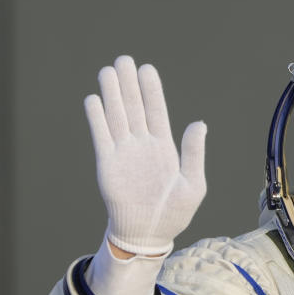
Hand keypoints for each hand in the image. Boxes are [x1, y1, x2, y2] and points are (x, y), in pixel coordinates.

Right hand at [84, 55, 206, 255]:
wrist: (149, 234)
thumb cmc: (174, 212)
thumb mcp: (193, 184)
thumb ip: (194, 153)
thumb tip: (199, 123)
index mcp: (164, 148)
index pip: (156, 112)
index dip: (151, 91)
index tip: (147, 69)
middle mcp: (142, 145)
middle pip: (134, 108)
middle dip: (129, 85)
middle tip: (124, 60)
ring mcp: (124, 153)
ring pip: (116, 117)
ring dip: (112, 95)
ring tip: (108, 71)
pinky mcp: (107, 164)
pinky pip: (101, 137)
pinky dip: (97, 118)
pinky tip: (94, 100)